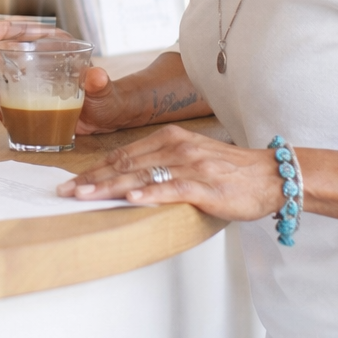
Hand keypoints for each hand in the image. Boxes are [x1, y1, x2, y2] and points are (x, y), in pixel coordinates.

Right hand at [0, 19, 128, 133]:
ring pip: (1, 74)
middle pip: (5, 51)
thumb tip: (97, 76)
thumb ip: (100, 83)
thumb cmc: (108, 96)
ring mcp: (32, 78)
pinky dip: (0, 105)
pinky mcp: (29, 97)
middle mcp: (39, 57)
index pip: (25, 29)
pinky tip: (1, 114)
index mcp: (55, 44)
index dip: (4, 29)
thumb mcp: (104, 89)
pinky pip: (8, 97)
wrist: (107, 117)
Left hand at [55, 124, 281, 222]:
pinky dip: (150, 194)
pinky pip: (172, 188)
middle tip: (65, 192)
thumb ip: (160, 163)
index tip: (71, 183)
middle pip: (125, 164)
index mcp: (169, 138)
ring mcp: (190, 165)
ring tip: (84, 195)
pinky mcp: (205, 185)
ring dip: (110, 187)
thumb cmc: (229, 171)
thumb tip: (126, 179)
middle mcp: (176, 147)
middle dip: (92, 179)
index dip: (94, 170)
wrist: (271, 175)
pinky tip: (131, 199)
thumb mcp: (189, 157)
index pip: (122, 155)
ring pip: (141, 176)